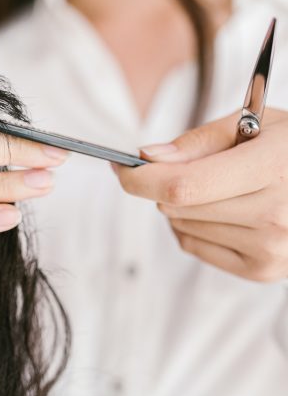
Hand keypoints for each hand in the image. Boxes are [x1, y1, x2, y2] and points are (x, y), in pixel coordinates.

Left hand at [114, 109, 287, 281]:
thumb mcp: (255, 124)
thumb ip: (198, 141)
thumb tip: (149, 157)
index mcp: (274, 168)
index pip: (183, 185)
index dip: (142, 178)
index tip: (123, 168)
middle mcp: (275, 217)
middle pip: (176, 206)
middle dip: (163, 184)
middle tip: (180, 166)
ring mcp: (271, 250)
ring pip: (180, 225)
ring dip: (180, 205)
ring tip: (218, 186)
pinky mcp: (262, 271)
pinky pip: (194, 245)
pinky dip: (192, 225)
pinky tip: (221, 209)